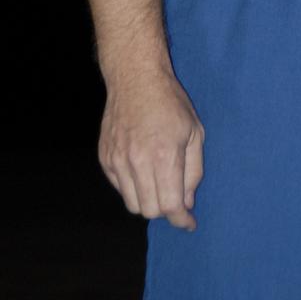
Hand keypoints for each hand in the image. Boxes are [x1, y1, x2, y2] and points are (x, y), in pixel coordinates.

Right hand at [98, 66, 204, 230]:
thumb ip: (193, 171)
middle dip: (166, 209)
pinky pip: (120, 189)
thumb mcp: (195, 131)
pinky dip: (133, 188)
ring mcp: (117, 161)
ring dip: (148, 201)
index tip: (189, 222)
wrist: (135, 78)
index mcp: (164, 156)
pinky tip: (143, 170)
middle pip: (150, 211)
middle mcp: (137, 162)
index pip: (170, 206)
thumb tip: (186, 202)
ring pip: (133, 204)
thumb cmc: (171, 102)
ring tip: (159, 183)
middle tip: (176, 196)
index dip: (181, 220)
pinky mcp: (105, 159)